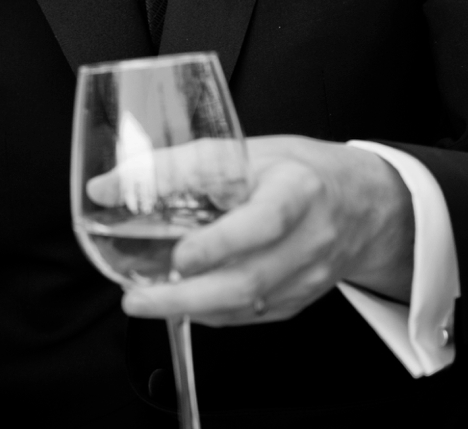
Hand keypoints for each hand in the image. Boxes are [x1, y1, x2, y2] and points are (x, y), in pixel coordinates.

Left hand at [119, 135, 411, 326]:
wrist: (362, 204)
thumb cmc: (296, 170)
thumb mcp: (243, 151)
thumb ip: (175, 168)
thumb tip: (105, 188)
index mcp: (298, 190)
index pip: (264, 221)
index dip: (222, 243)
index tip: (180, 256)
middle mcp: (309, 239)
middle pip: (250, 280)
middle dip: (187, 296)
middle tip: (137, 299)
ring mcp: (307, 277)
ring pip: (247, 305)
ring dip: (192, 308)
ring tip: (145, 302)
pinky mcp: (299, 301)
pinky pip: (251, 315)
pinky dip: (211, 313)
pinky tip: (181, 303)